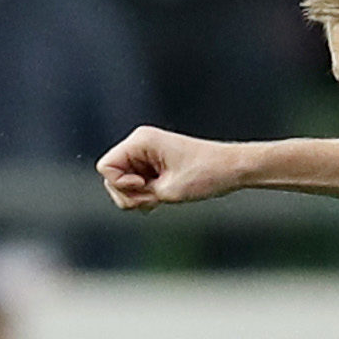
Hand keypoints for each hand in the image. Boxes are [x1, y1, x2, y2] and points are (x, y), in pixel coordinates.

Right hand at [97, 126, 244, 209]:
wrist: (233, 168)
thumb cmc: (206, 174)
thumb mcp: (167, 192)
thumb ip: (138, 194)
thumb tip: (122, 195)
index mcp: (141, 141)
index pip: (106, 168)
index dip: (121, 185)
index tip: (145, 186)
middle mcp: (140, 143)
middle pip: (112, 177)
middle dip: (129, 194)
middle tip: (155, 197)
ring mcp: (146, 154)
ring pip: (123, 183)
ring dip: (139, 197)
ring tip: (162, 197)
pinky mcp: (154, 163)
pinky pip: (137, 183)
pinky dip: (146, 195)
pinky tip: (162, 197)